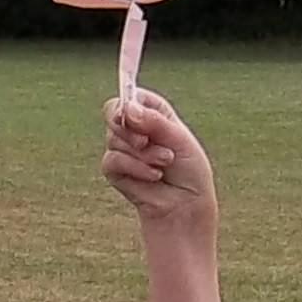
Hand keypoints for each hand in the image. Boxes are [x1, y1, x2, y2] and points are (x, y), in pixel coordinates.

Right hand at [102, 88, 214, 223]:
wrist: (185, 205)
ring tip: (163, 164)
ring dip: (142, 154)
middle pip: (115, 115)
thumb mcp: (179, 139)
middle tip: (148, 141)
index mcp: (153, 114)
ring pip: (114, 139)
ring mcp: (123, 149)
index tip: (130, 110)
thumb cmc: (189, 171)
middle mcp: (135, 129)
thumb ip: (154, 122)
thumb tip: (127, 109)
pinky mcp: (114, 170)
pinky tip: (153, 176)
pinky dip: (135, 168)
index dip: (128, 101)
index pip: (132, 96)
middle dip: (133, 130)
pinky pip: (112, 160)